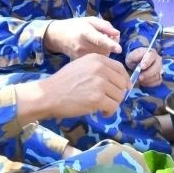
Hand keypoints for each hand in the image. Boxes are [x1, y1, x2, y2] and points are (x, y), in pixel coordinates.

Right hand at [14, 53, 129, 122]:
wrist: (49, 95)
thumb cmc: (63, 82)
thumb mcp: (82, 66)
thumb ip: (99, 69)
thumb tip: (119, 80)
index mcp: (97, 59)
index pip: (120, 68)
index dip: (124, 80)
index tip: (124, 88)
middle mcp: (100, 68)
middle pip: (122, 83)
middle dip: (118, 94)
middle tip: (109, 101)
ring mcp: (100, 83)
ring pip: (119, 96)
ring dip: (113, 104)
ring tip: (103, 107)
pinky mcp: (97, 98)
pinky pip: (113, 107)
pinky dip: (109, 112)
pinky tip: (101, 113)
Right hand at [43, 16, 120, 58]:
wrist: (57, 36)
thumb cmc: (76, 26)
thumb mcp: (90, 20)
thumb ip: (104, 26)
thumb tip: (117, 33)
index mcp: (85, 33)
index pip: (99, 40)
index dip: (110, 44)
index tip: (119, 49)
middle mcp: (82, 46)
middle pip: (104, 50)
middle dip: (111, 45)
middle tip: (110, 37)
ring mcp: (79, 56)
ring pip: (101, 57)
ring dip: (106, 51)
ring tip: (101, 43)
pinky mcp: (79, 62)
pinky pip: (95, 61)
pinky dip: (100, 56)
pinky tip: (95, 50)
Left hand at [124, 46, 161, 87]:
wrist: (136, 65)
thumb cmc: (134, 60)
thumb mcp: (131, 56)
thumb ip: (135, 57)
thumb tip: (140, 64)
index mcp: (151, 53)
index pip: (152, 56)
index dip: (147, 62)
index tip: (141, 67)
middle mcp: (158, 60)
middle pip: (157, 67)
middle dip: (148, 74)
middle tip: (139, 77)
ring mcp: (160, 68)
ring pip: (157, 76)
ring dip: (148, 79)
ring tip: (140, 80)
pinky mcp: (160, 76)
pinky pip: (157, 82)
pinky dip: (150, 83)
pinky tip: (144, 82)